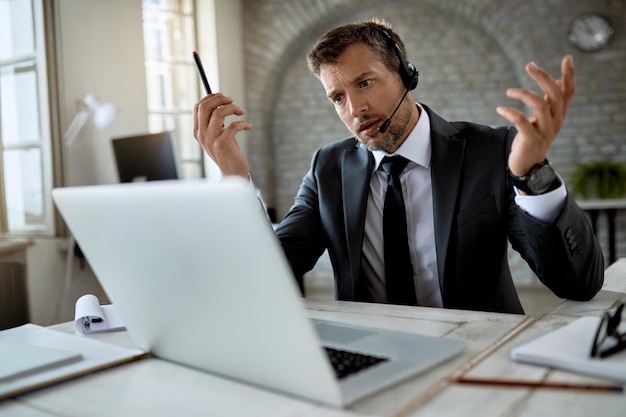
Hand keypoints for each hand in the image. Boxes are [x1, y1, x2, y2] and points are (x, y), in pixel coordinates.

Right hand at [193, 93, 251, 177]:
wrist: (232, 171)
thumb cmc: (226, 150)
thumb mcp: (216, 134)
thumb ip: (214, 121)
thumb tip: (220, 101)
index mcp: (198, 131)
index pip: (198, 106)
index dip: (211, 98)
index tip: (222, 97)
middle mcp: (202, 134)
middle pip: (205, 106)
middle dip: (220, 98)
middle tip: (232, 100)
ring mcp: (211, 139)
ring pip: (219, 113)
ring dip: (233, 108)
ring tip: (241, 112)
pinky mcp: (223, 144)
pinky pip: (234, 125)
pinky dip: (243, 123)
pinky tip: (248, 127)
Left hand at [497, 55, 574, 175]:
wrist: (527, 166)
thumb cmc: (533, 138)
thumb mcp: (543, 118)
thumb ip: (549, 101)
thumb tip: (555, 81)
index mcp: (559, 114)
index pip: (569, 92)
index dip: (569, 75)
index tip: (567, 58)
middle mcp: (556, 121)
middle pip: (555, 94)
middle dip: (543, 77)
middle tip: (529, 65)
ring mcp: (545, 131)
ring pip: (540, 105)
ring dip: (523, 94)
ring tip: (509, 91)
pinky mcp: (531, 139)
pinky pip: (521, 121)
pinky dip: (510, 112)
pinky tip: (500, 109)